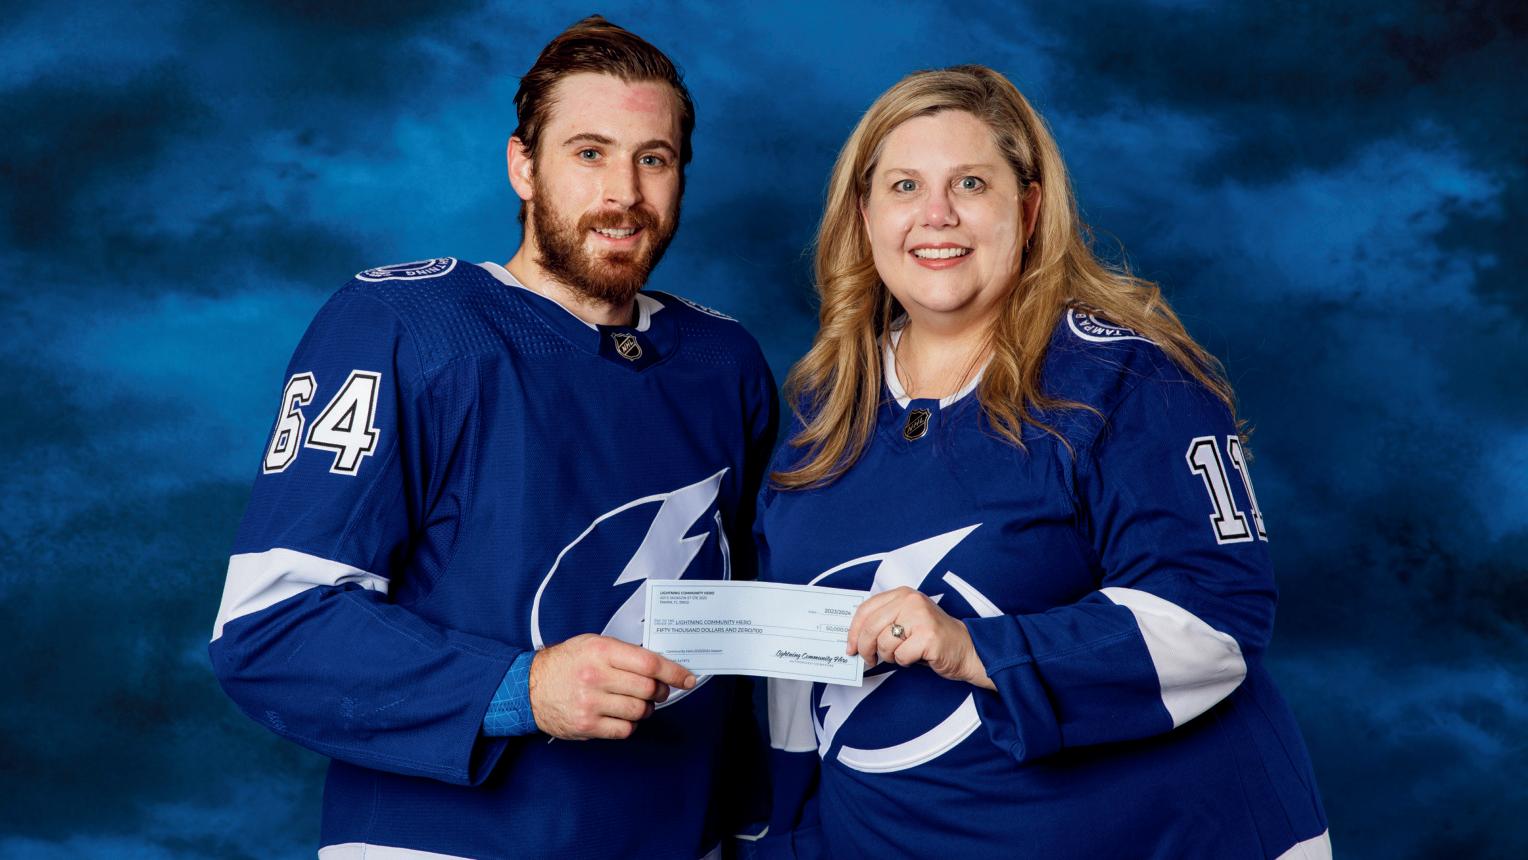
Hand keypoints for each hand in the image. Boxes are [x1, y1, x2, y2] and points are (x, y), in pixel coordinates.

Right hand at [528, 634, 695, 739]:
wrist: (528, 687)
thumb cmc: (565, 663)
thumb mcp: (592, 644)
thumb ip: (624, 653)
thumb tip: (660, 665)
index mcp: (601, 652)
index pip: (649, 663)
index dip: (674, 672)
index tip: (687, 678)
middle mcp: (596, 677)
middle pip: (648, 689)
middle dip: (659, 691)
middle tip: (656, 690)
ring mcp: (591, 703)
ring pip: (640, 711)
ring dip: (645, 709)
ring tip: (634, 702)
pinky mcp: (587, 725)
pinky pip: (625, 730)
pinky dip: (629, 724)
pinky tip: (619, 715)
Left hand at [845, 586, 994, 689]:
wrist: (966, 648)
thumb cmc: (931, 637)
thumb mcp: (906, 620)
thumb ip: (883, 622)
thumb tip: (854, 638)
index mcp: (902, 594)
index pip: (866, 609)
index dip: (854, 631)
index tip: (850, 646)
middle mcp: (911, 601)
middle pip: (871, 627)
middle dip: (865, 648)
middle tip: (868, 659)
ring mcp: (920, 617)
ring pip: (884, 643)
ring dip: (889, 656)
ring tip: (902, 654)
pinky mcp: (928, 636)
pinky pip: (901, 656)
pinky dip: (904, 662)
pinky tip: (915, 657)